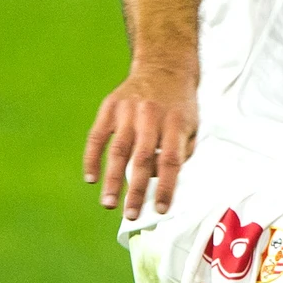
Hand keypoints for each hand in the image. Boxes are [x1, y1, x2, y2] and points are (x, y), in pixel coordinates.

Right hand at [82, 68, 197, 219]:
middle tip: (130, 215)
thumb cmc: (180, 105)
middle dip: (136, 190)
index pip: (171, 160)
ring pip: (118, 150)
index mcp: (176, 123)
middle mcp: (151, 116)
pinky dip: (92, 159)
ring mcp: (128, 111)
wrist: (164, 67)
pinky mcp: (110, 107)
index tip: (160, 209)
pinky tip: (91, 179)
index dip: (165, 186)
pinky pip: (97, 137)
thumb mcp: (191, 125)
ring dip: (112, 180)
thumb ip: (180, 152)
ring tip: (109, 204)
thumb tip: (161, 180)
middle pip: (143, 159)